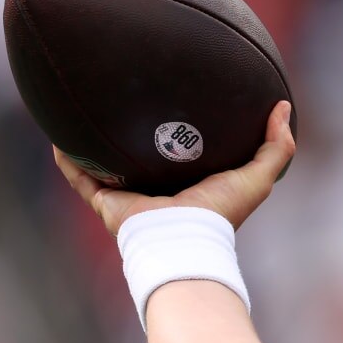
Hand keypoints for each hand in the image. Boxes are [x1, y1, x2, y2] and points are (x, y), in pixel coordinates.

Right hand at [56, 101, 295, 236]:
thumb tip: (284, 107)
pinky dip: (68, 160)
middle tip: (127, 102)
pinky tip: (58, 136)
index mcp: (191, 187)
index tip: (178, 106)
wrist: (183, 239)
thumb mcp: (258, 176)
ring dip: (95, 144)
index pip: (186, 157)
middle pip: (143, 160)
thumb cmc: (220, 212)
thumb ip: (275, 146)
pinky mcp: (107, 204)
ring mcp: (131, 199)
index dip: (183, 135)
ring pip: (107, 167)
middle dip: (135, 136)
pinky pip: (81, 178)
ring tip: (84, 113)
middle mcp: (160, 193)